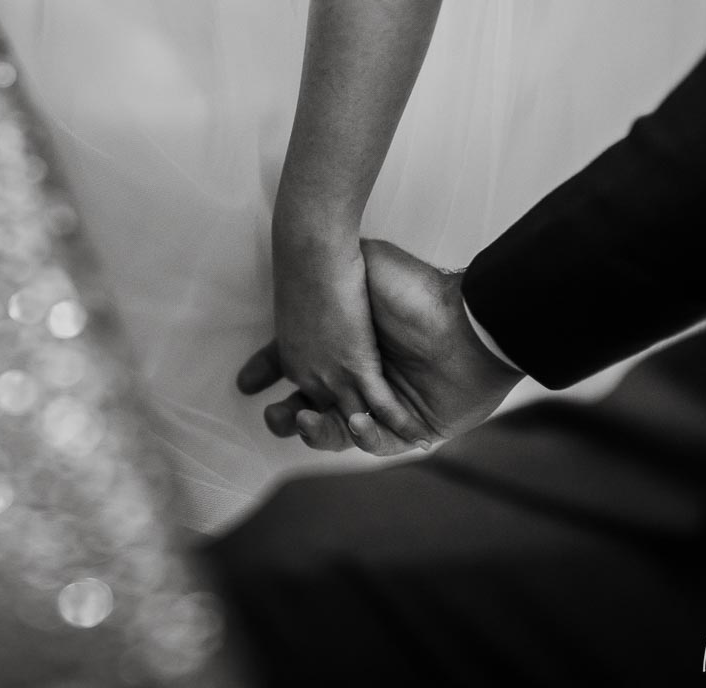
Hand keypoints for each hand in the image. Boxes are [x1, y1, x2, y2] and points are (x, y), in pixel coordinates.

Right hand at [239, 238, 522, 453]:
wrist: (459, 312)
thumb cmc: (410, 287)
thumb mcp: (362, 265)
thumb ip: (328, 274)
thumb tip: (301, 263)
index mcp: (341, 342)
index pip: (296, 367)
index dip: (268, 376)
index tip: (246, 383)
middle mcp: (360, 374)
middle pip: (314, 408)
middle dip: (287, 418)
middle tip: (274, 414)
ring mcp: (386, 401)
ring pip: (340, 431)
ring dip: (318, 431)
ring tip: (303, 418)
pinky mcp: (415, 424)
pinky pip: (381, 441)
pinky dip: (365, 434)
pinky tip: (354, 420)